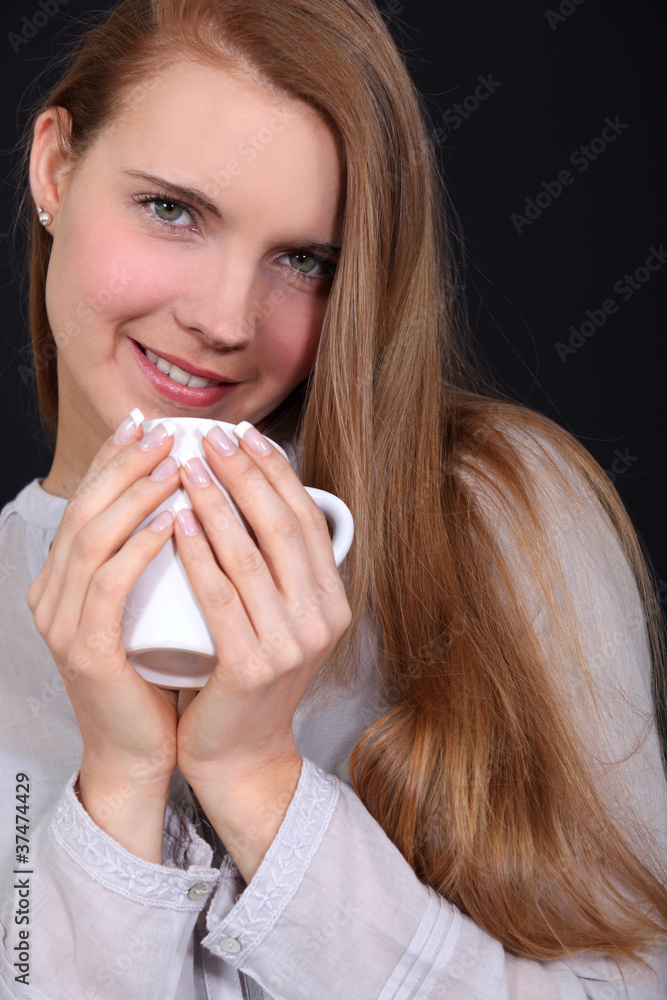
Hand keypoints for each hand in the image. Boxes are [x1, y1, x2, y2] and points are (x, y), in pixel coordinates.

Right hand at [27, 415, 182, 860]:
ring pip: (92, 538)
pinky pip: (108, 585)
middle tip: (166, 432)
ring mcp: (61, 622)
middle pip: (84, 509)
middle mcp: (51, 594)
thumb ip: (152, 559)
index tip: (148, 424)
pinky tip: (168, 523)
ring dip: (135, 495)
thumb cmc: (155, 674)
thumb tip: (189, 499)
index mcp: (63, 580)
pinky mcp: (83, 649)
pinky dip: (138, 547)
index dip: (113, 460)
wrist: (141, 750)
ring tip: (176, 465)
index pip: (86, 503)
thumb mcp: (149, 605)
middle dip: (125, 465)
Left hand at [173, 424, 351, 878]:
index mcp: (332, 602)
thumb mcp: (278, 620)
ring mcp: (291, 645)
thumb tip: (250, 493)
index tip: (247, 436)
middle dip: (245, 475)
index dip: (277, 474)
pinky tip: (175, 520)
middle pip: (281, 528)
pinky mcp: (253, 666)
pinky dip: (197, 552)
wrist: (239, 754)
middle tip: (212, 437)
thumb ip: (276, 570)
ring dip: (215, 503)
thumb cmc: (246, 678)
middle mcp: (321, 620)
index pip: (307, 521)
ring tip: (187, 466)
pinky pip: (220, 595)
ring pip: (249, 555)